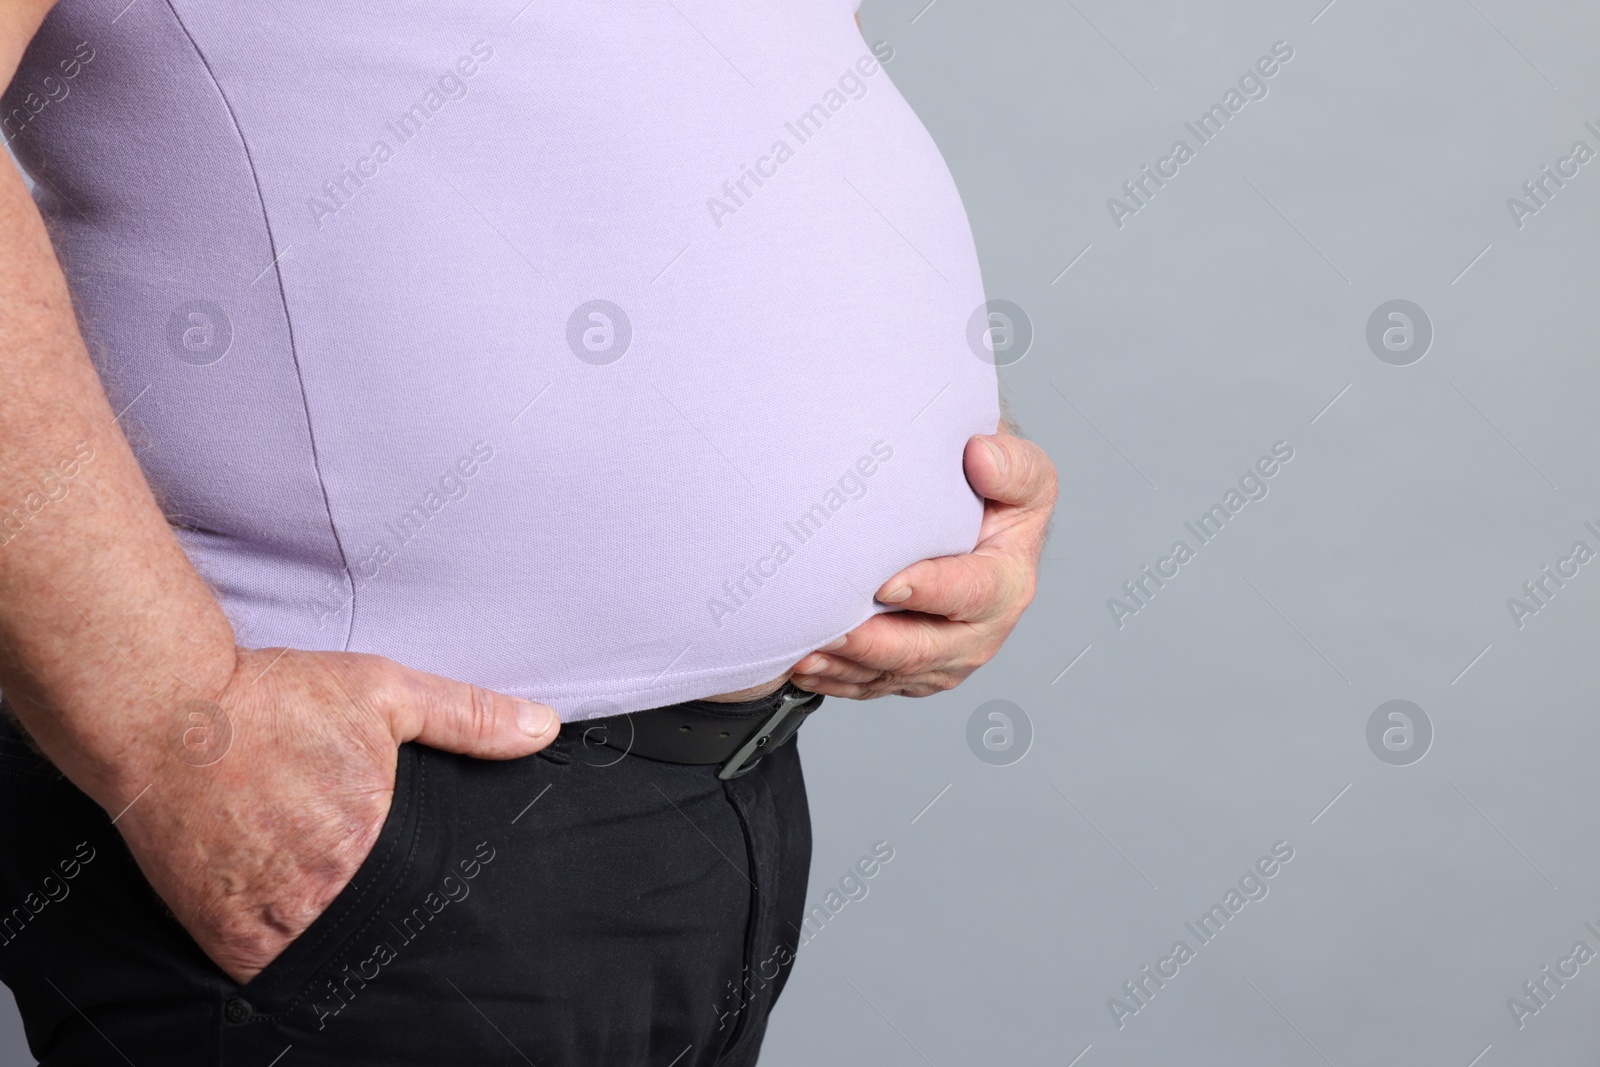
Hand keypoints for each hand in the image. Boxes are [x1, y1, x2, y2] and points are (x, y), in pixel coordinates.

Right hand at [110, 648, 559, 983]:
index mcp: (376, 838)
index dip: (428, 890)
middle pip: (380, 927)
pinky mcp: (224, 936)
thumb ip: (469, 716)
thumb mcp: (386, 692)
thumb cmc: (275, 699)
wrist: (165, 712)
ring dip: (335, 935)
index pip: (428, 895)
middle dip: (385, 912)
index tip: (421, 877)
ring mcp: (273, 918)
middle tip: (368, 880)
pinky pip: (272, 971)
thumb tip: (543, 728)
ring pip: (329, 954)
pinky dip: (286, 953)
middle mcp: (327, 888)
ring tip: (329, 896)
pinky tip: (291, 917)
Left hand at [789, 432, 1056, 698]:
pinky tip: (804, 667)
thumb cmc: (993, 494)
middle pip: (924, 650)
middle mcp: (981, 630)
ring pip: (892, 675)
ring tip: (805, 655)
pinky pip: (872, 684)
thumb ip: (1012, 466)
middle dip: (875, 645)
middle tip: (831, 632)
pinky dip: (836, 679)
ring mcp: (944, 657)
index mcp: (1007, 582)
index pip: (972, 593)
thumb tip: (981, 456)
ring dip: (847, 667)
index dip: (930, 591)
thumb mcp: (1020, 473)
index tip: (886, 585)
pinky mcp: (913, 671)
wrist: (975, 519)